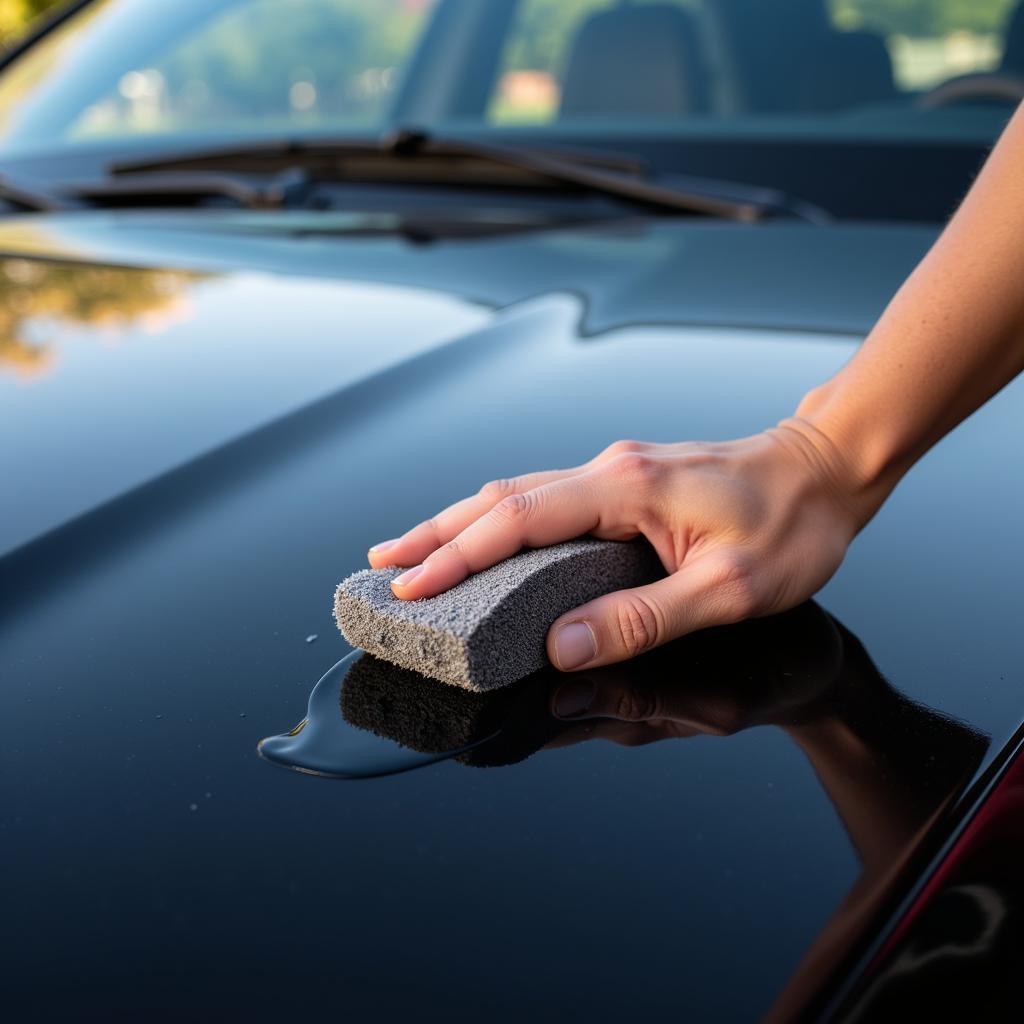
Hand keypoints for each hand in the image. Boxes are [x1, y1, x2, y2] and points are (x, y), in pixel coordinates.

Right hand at [367, 421, 869, 671]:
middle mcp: (609, 470)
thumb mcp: (729, 589)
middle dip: (434, 533)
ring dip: (459, 524)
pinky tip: (484, 540)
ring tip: (410, 552)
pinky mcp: (625, 483)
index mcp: (625, 489)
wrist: (827, 469)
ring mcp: (615, 472)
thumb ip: (643, 618)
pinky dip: (499, 521)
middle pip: (499, 499)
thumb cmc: (792, 526)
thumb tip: (561, 647)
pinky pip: (544, 500)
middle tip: (380, 565)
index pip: (517, 521)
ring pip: (517, 495)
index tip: (409, 586)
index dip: (457, 556)